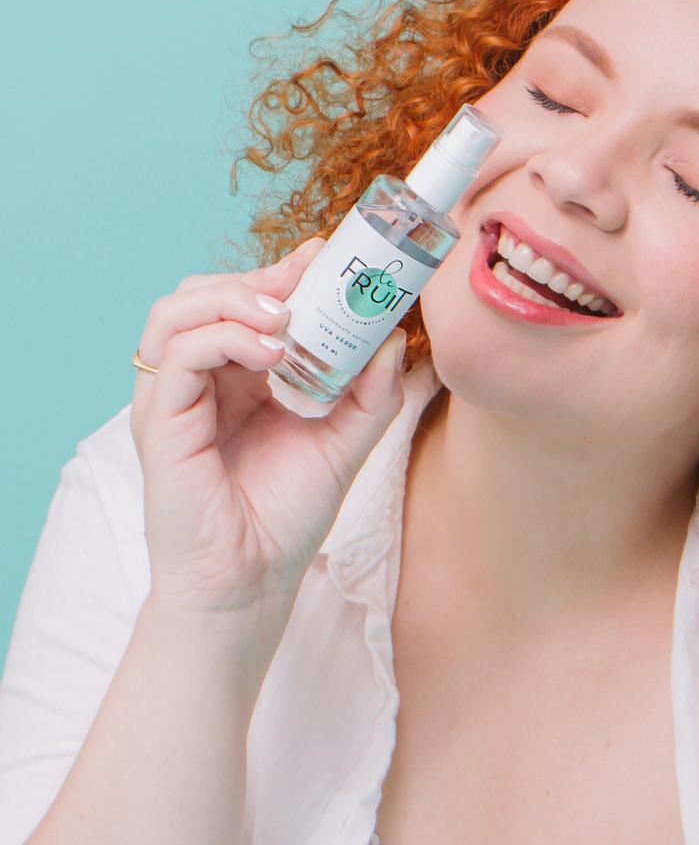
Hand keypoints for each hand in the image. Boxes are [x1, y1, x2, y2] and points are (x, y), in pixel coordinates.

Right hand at [131, 236, 407, 631]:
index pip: (241, 302)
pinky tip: (271, 351)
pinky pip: (179, 353)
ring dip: (234, 296)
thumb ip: (368, 395)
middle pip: (203, 292)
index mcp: (234, 378)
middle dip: (257, 276)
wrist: (250, 587)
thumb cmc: (282, 521)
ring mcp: (172, 398)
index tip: (327, 257)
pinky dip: (224, 336)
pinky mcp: (159, 422)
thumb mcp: (342, 445)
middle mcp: (197, 380)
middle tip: (309, 279)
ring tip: (288, 314)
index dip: (280, 273)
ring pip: (179, 310)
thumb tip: (394, 340)